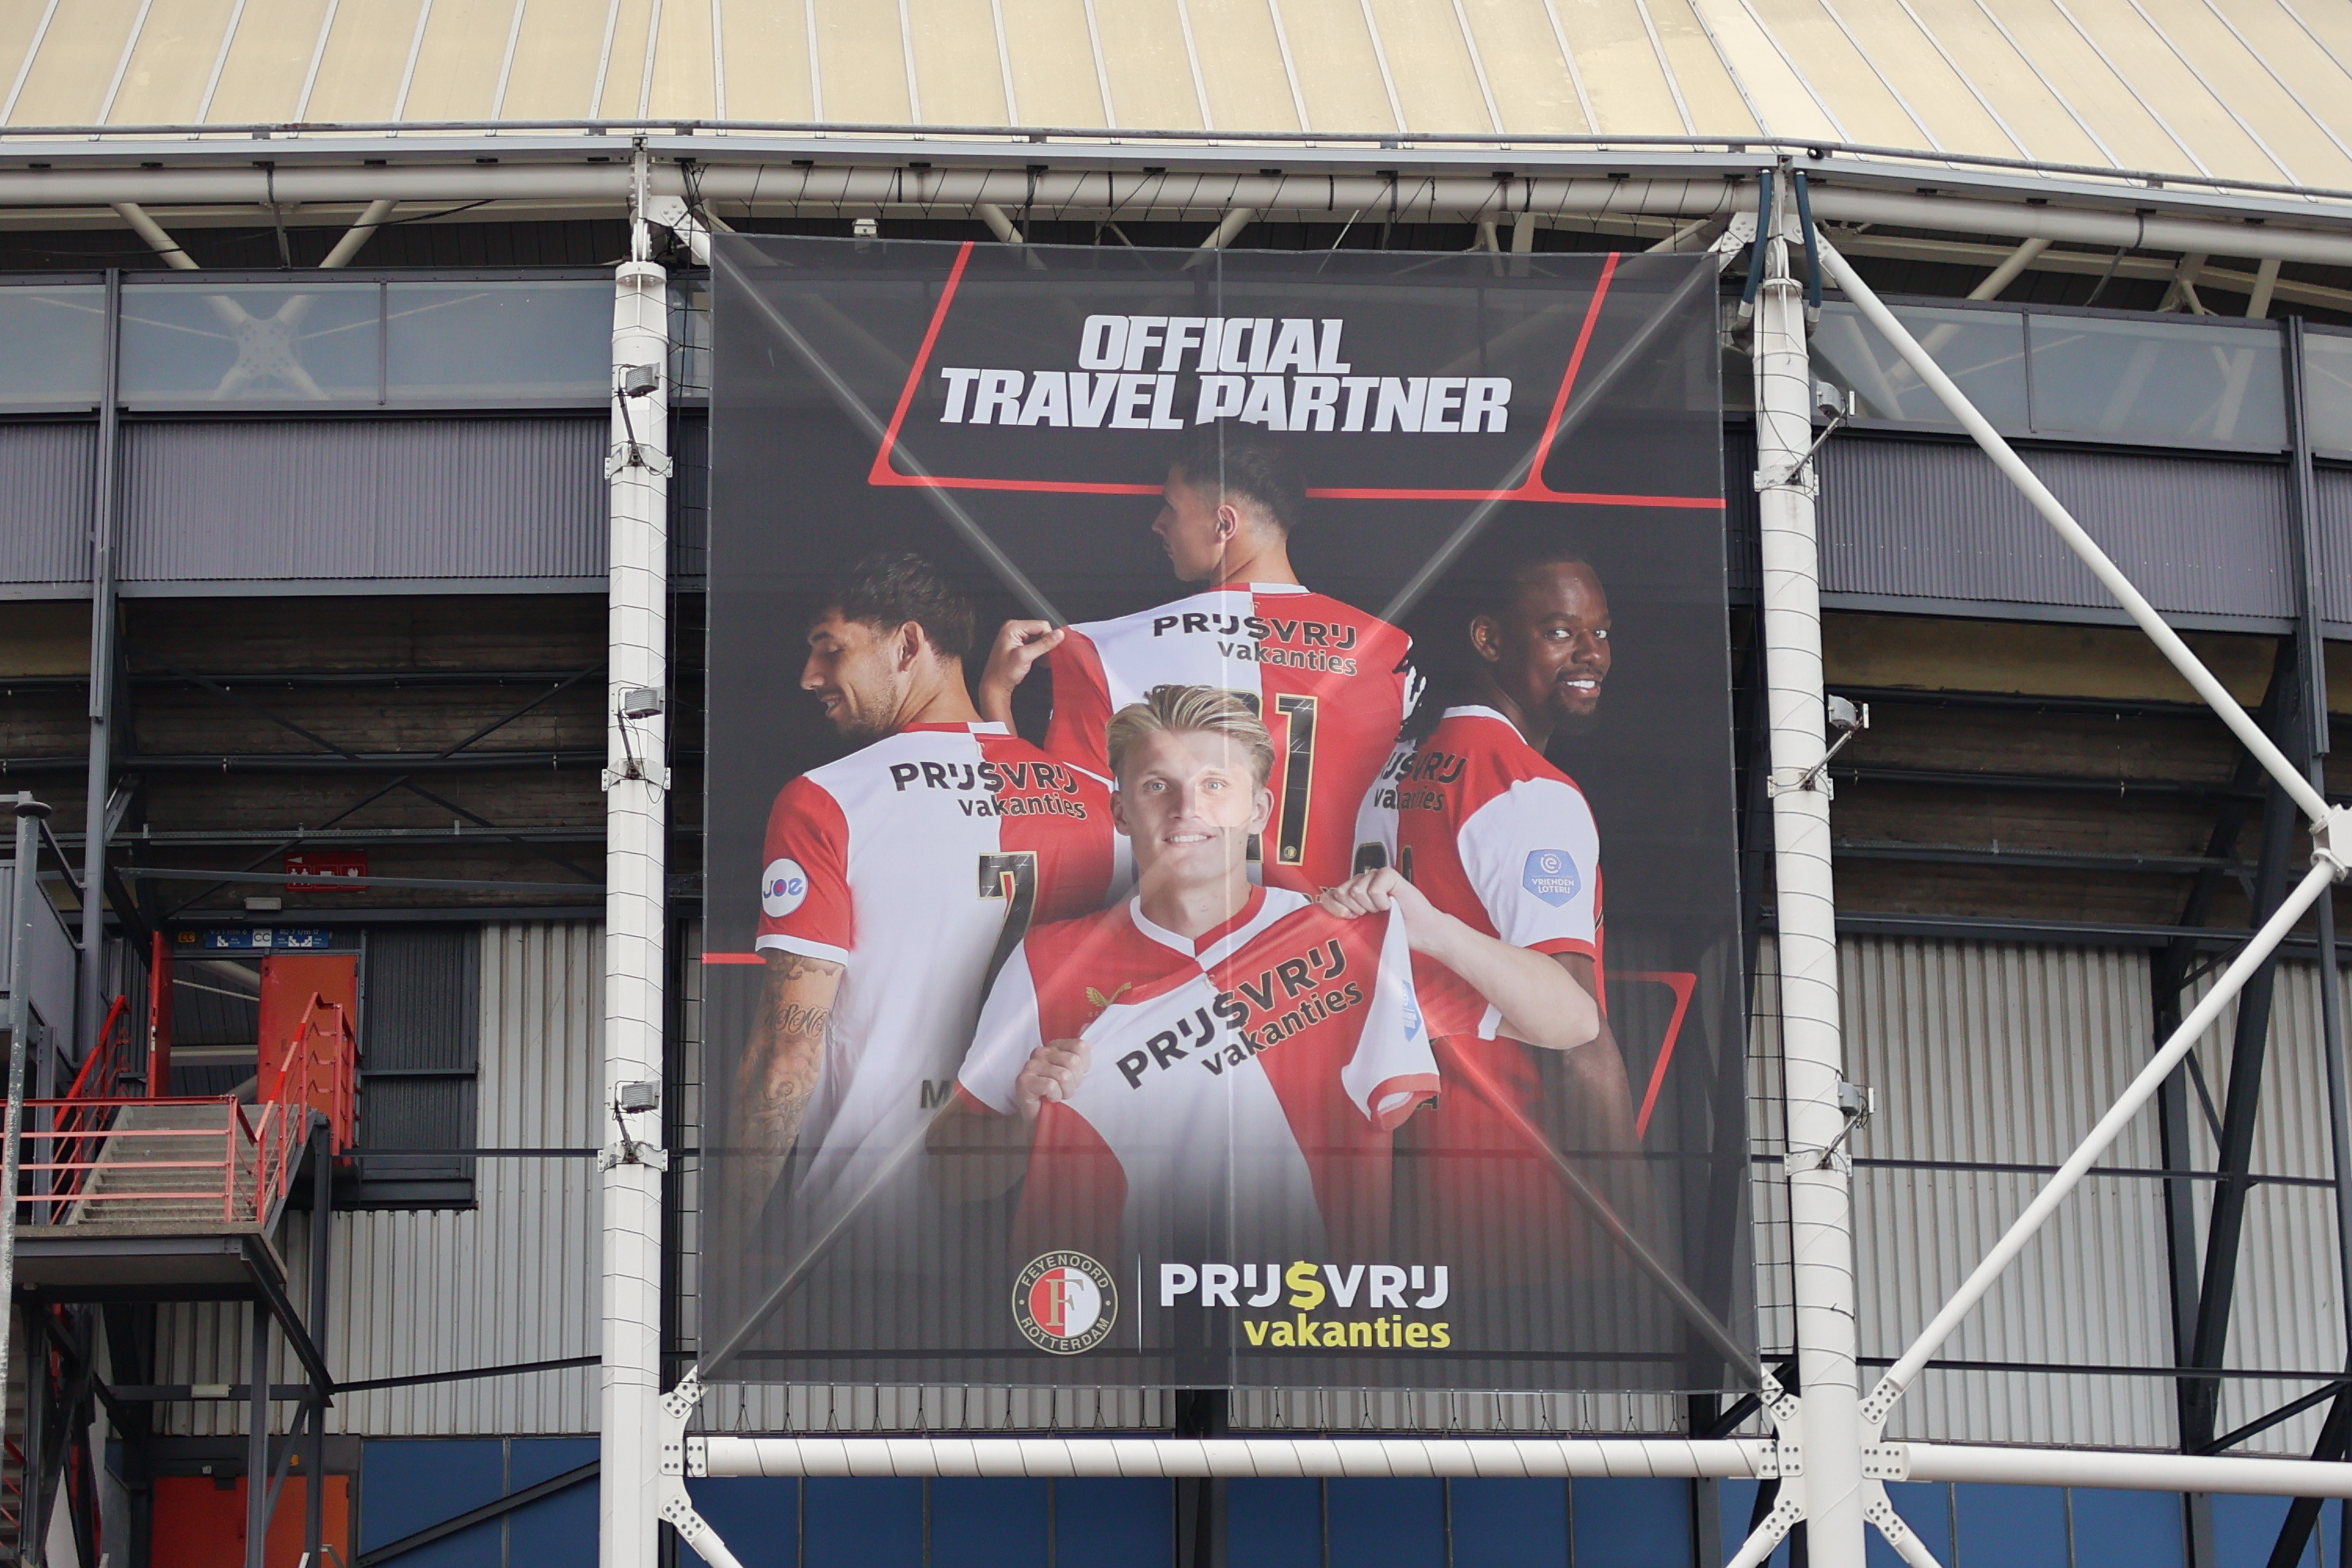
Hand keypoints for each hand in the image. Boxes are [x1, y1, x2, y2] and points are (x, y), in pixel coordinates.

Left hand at [978, 620, 1064, 723]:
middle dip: (1046, 644)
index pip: (1042, 625)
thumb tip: (1058, 634)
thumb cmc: (1003, 673)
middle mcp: (1014, 629)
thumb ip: (1043, 644)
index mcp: (1013, 627)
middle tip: (1044, 657)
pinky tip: (1038, 661)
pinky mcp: (1018, 645)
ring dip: (1043, 650)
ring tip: (1040, 661)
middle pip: (1041, 631)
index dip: (1049, 637)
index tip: (1049, 650)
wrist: (995, 686)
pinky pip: (1034, 644)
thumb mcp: (1025, 656)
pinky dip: (1039, 653)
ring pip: (1039, 638)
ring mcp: (1016, 637)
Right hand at [1013, 1037, 1089, 1121]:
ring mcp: (1030, 1065)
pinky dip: (1054, 1096)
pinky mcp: (1023, 1080)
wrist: (1042, 1119)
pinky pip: (1050, 1086)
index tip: (1076, 1077)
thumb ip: (1080, 1050)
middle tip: (1066, 1090)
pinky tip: (1048, 1099)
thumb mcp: (1075, 1072)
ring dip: (1065, 1092)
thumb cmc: (1059, 1095)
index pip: (1081, 1046)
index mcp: (1055, 1046)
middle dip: (1075, 1082)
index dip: (1084, 1067)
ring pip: (1063, 1075)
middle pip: (1073, 1061)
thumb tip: (1088, 1024)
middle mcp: (1041, 1052)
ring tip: (1058, 1096)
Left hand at [1317, 869, 1449, 955]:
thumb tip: (1321, 906)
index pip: (1328, 894)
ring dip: (1372, 906)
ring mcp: (1375, 875)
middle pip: (1341, 892)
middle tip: (1372, 914)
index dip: (1338, 909)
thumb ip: (1343, 915)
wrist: (1420, 932)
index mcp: (1352, 893)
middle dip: (1356, 909)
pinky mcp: (1389, 874)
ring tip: (1384, 909)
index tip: (1353, 918)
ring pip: (1356, 890)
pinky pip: (1373, 889)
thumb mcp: (1362, 926)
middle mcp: (1362, 881)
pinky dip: (1382, 901)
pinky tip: (1391, 903)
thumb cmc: (1393, 929)